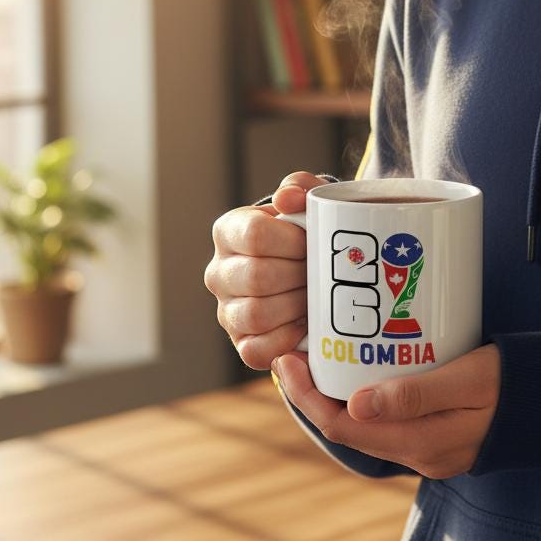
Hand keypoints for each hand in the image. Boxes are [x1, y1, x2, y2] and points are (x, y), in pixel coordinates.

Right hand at [205, 171, 331, 368]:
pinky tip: (305, 326)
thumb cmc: (309, 232)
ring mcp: (227, 310)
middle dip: (299, 276)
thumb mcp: (309, 202)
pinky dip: (285, 341)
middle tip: (321, 273)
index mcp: (229, 231)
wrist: (313, 267)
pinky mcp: (241, 342)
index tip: (314, 243)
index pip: (254, 235)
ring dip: (295, 308)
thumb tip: (286, 198)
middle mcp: (219, 272)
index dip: (292, 241)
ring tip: (315, 298)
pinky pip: (255, 351)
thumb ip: (301, 188)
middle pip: (257, 278)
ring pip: (256, 316)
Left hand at [273, 344, 500, 478]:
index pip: (346, 429)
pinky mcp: (445, 433)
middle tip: (297, 351)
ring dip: (340, 395)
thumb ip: (418, 395)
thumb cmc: (528, 382)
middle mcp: (424, 454)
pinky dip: (368, 397)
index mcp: (426, 444)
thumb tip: (354, 407)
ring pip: (369, 426)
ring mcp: (435, 447)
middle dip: (316, 394)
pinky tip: (365, 367)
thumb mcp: (474, 379)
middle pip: (351, 430)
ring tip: (324, 354)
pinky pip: (392, 420)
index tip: (289, 359)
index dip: (309, 398)